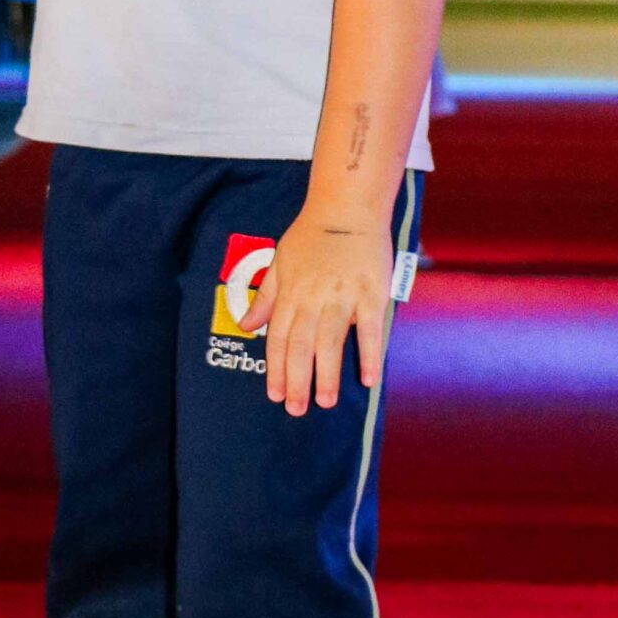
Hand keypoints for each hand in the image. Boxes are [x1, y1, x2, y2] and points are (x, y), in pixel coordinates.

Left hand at [239, 207, 392, 417]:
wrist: (347, 207)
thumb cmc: (312, 235)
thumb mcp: (279, 261)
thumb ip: (265, 297)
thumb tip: (246, 325)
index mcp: (291, 293)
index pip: (279, 338)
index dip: (276, 368)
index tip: (274, 394)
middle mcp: (313, 299)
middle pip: (301, 346)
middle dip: (296, 380)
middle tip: (295, 410)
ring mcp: (343, 298)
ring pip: (330, 342)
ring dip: (327, 374)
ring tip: (325, 402)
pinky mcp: (371, 295)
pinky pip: (369, 330)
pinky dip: (368, 355)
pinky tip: (367, 379)